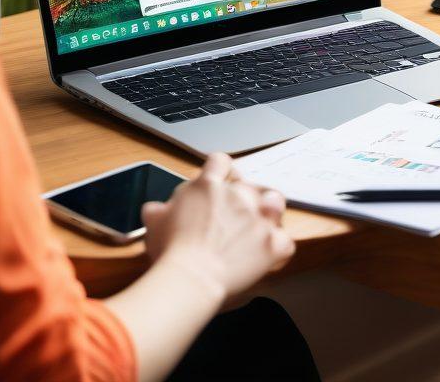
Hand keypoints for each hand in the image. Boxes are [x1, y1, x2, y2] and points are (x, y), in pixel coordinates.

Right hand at [141, 154, 294, 301]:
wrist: (190, 278)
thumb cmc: (170, 252)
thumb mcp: (154, 223)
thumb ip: (158, 210)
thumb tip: (155, 209)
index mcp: (208, 186)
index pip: (220, 162)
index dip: (221, 172)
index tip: (219, 183)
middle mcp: (238, 196)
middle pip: (250, 185)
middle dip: (243, 199)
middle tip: (233, 219)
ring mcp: (259, 218)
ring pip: (275, 203)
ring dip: (270, 212)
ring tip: (260, 226)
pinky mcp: (272, 243)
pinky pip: (285, 242)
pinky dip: (278, 250)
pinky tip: (267, 258)